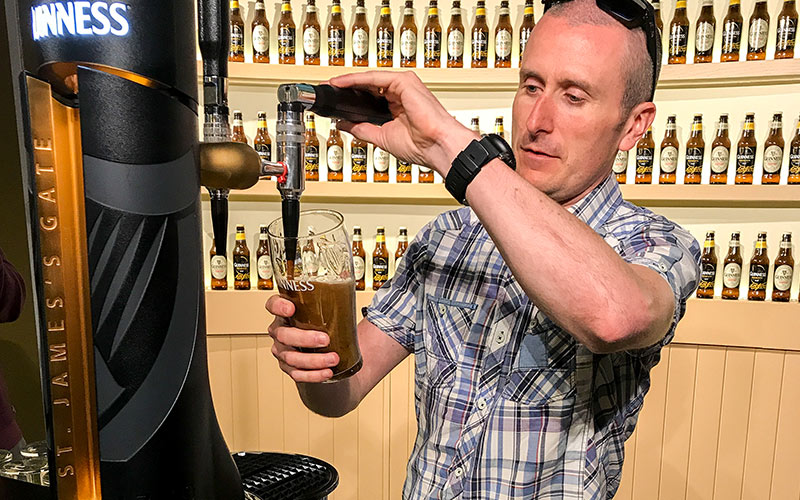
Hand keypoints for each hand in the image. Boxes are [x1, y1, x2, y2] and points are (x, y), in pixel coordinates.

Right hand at [266, 295, 339, 382]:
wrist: (327, 347)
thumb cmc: (325, 324)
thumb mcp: (327, 309)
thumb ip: (335, 298)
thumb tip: (360, 283)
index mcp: (285, 313)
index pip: (272, 305)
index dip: (277, 306)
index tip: (291, 308)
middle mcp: (279, 331)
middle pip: (283, 335)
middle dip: (304, 338)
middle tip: (325, 339)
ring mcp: (283, 351)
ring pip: (291, 357)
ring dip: (313, 360)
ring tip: (333, 359)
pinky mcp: (289, 368)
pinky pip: (297, 374)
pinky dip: (313, 375)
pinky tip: (327, 372)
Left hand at [328, 71, 477, 175]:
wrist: (437, 146)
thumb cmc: (422, 146)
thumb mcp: (382, 137)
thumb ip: (362, 129)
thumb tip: (344, 125)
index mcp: (398, 107)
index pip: (370, 98)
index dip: (351, 99)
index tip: (334, 102)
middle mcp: (401, 94)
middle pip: (368, 86)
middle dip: (347, 89)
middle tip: (328, 92)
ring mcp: (404, 86)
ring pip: (370, 79)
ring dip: (349, 82)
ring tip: (331, 86)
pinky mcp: (404, 81)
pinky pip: (374, 77)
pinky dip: (356, 79)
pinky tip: (342, 83)